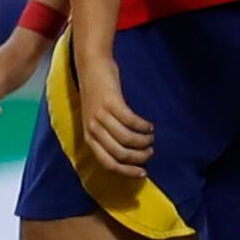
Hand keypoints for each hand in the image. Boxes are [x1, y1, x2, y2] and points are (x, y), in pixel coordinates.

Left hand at [70, 34, 154, 183]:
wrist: (91, 66)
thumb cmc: (97, 94)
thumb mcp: (96, 119)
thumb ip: (106, 135)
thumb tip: (128, 154)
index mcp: (89, 137)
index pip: (108, 163)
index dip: (127, 170)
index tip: (143, 172)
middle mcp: (93, 129)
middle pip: (120, 153)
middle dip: (139, 157)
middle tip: (150, 152)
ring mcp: (101, 116)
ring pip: (127, 139)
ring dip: (143, 141)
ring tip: (151, 138)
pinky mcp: (111, 102)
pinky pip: (131, 121)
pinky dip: (143, 126)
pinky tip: (149, 125)